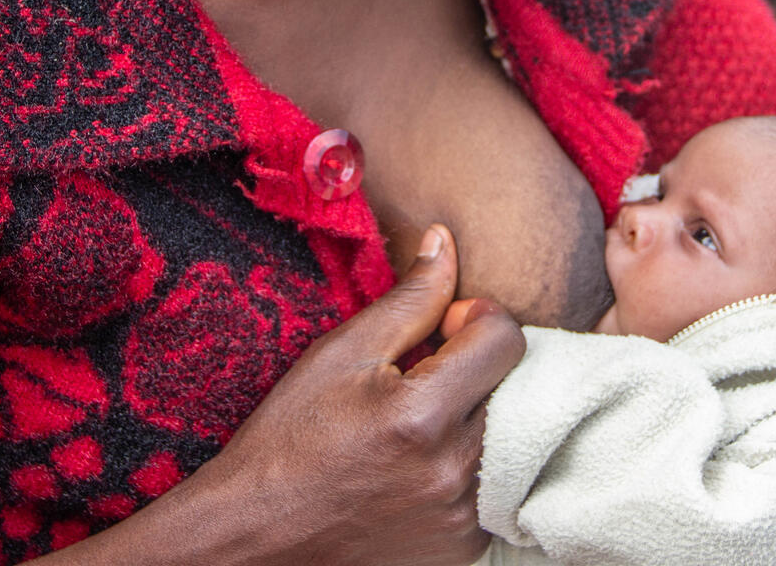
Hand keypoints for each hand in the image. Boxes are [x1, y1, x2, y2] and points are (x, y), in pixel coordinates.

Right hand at [91, 224, 525, 565]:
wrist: (259, 535)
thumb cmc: (290, 438)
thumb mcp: (341, 354)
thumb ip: (408, 299)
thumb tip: (444, 241)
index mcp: (422, 416)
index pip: (505, 338)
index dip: (476, 318)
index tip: (444, 327)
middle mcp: (454, 471)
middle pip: (516, 385)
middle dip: (482, 365)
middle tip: (432, 371)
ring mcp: (464, 516)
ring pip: (512, 434)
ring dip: (480, 413)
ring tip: (425, 417)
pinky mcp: (465, 546)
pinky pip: (498, 483)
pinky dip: (473, 462)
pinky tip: (425, 461)